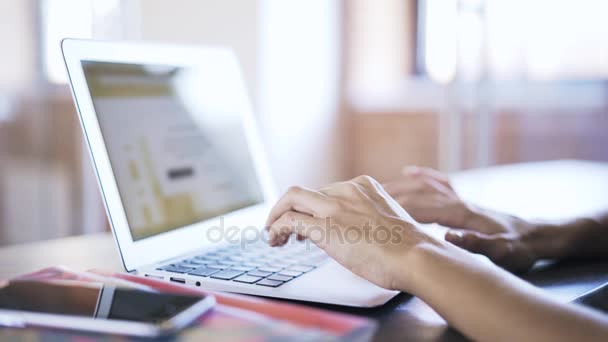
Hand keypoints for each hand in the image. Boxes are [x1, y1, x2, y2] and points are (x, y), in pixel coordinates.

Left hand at [265, 175, 444, 291]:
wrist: (415, 256)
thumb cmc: (408, 248)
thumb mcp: (387, 220)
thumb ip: (368, 218)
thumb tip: (355, 234)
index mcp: (364, 185)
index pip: (326, 190)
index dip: (312, 206)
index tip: (307, 221)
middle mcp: (347, 189)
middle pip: (306, 193)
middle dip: (291, 210)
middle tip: (284, 229)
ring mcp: (334, 206)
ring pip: (292, 198)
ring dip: (277, 215)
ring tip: (274, 234)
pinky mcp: (323, 226)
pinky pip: (289, 220)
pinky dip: (277, 227)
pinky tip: (275, 239)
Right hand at [384, 165, 537, 271]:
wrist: (539, 237)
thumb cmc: (519, 249)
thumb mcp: (502, 252)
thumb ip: (477, 243)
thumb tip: (448, 235)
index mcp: (462, 213)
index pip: (422, 208)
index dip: (396, 210)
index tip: (371, 212)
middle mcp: (457, 200)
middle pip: (417, 195)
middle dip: (388, 196)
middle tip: (361, 199)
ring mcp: (460, 197)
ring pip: (424, 186)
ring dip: (400, 186)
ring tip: (374, 188)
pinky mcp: (464, 199)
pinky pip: (440, 182)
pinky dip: (423, 175)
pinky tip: (410, 171)